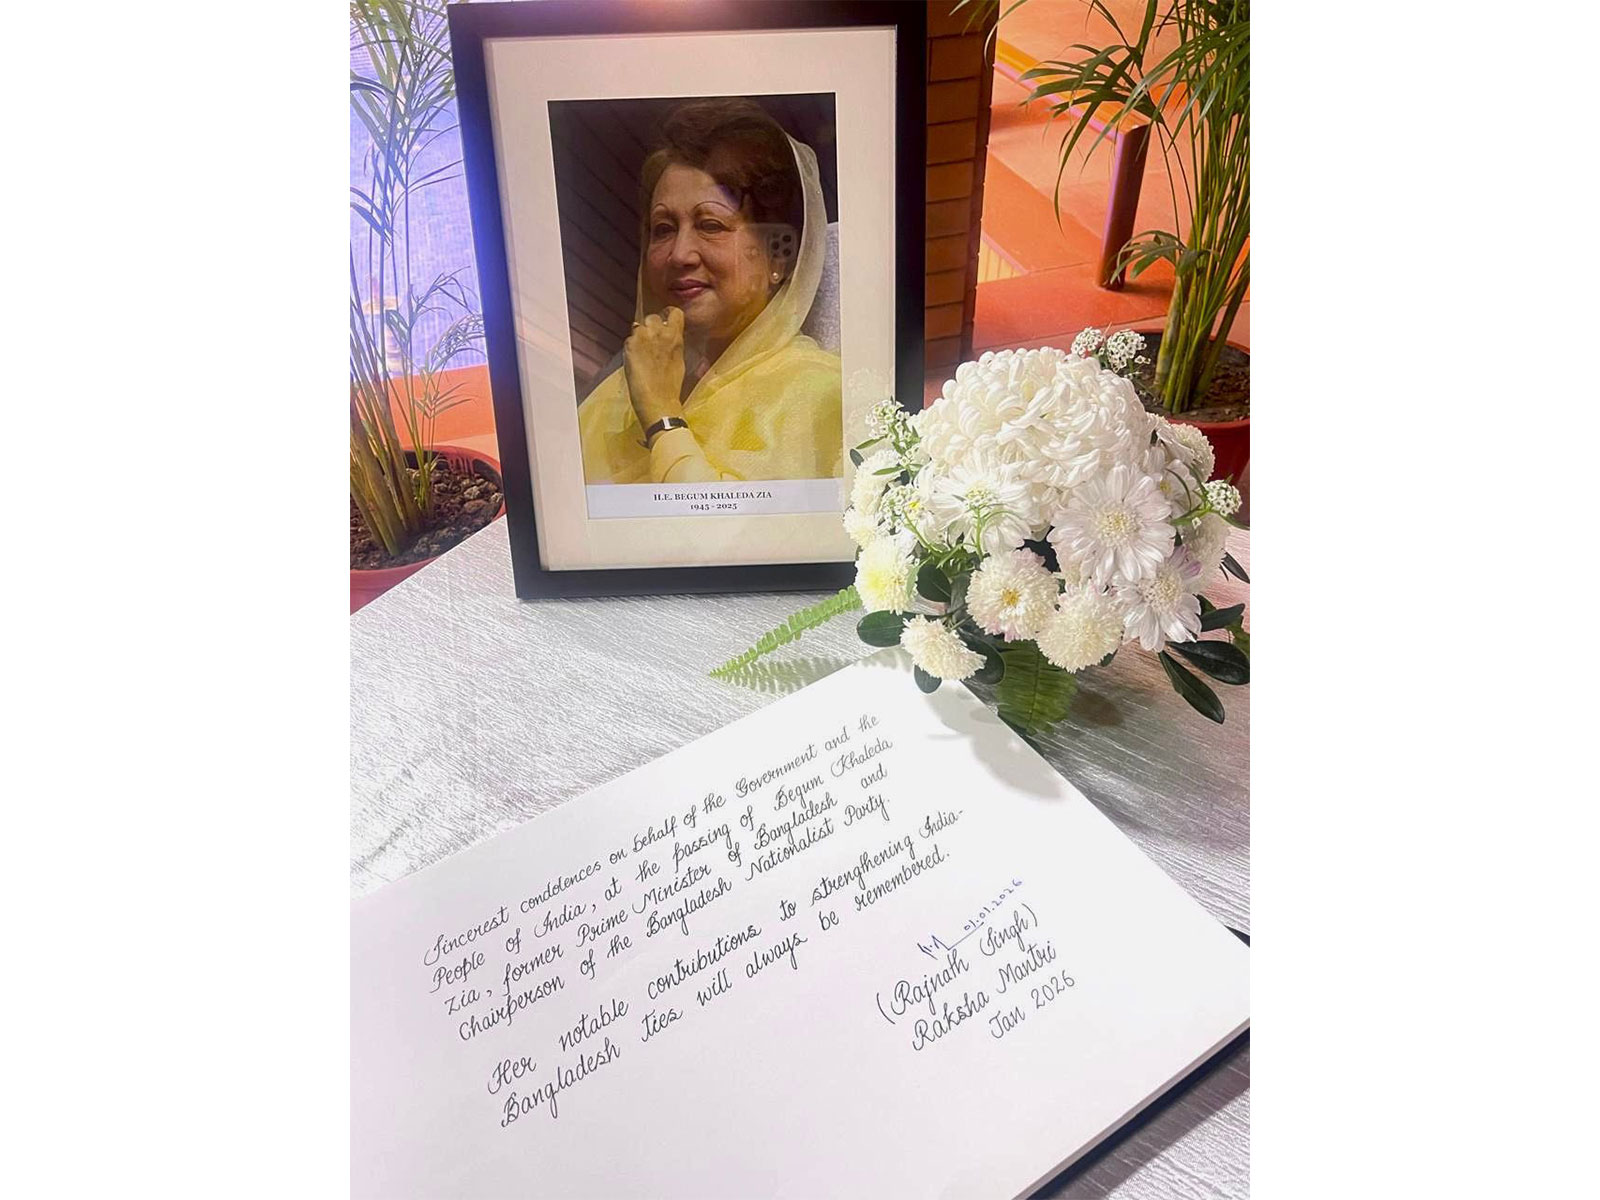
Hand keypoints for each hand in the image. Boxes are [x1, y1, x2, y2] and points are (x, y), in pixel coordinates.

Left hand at [623, 307, 686, 433]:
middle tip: (650, 342)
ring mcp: (643, 338)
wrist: (658, 402)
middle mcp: (660, 333)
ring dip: (639, 336)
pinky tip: (635, 361)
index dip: (668, 315)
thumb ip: (673, 343)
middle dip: (650, 327)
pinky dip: (630, 348)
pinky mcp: (630, 346)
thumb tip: (668, 336)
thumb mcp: (679, 360)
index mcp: (675, 337)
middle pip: (652, 317)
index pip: (674, 312)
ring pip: (638, 326)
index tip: (664, 321)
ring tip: (641, 352)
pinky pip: (628, 339)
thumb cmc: (671, 386)